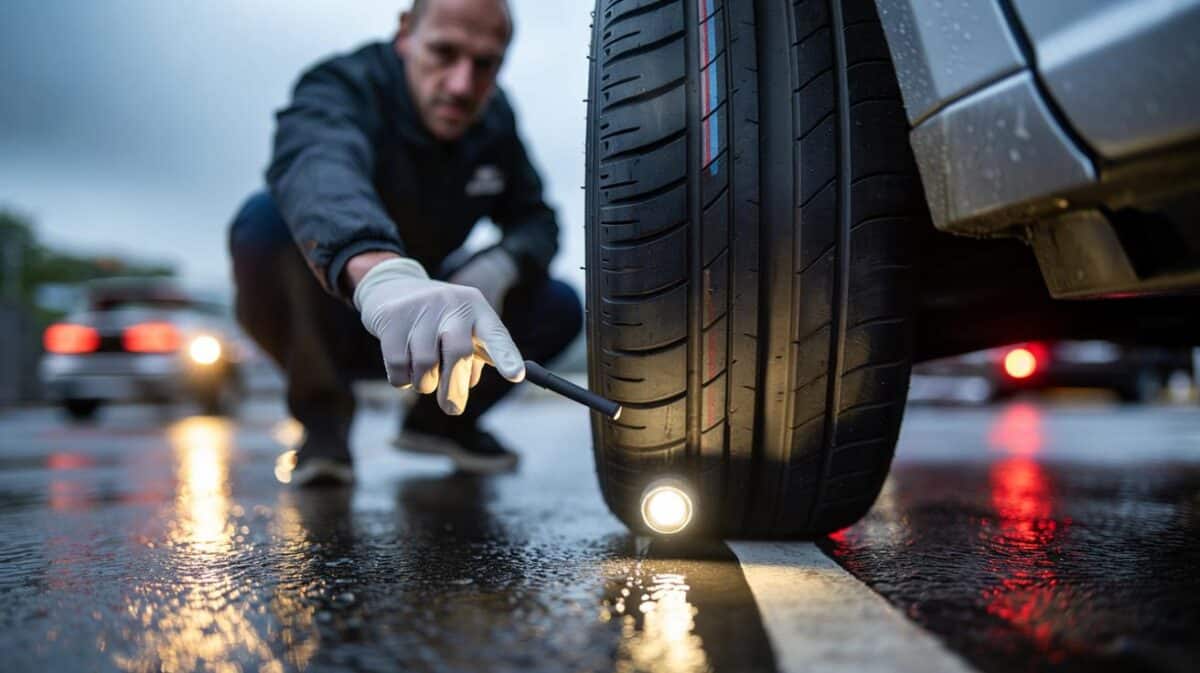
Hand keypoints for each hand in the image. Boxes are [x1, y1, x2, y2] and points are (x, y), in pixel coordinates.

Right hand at [354, 257, 524, 414]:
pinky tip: (405, 368)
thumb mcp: (462, 330)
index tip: (516, 376)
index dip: (506, 356)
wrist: (392, 288)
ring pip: (426, 366)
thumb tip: (468, 385)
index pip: (495, 335)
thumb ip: (473, 358)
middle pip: (458, 354)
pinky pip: (399, 367)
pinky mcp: (392, 318)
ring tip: (425, 376)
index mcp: (476, 308)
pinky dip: (403, 380)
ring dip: (426, 384)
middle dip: (455, 389)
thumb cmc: (437, 320)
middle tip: (452, 409)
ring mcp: (421, 308)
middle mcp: (451, 303)